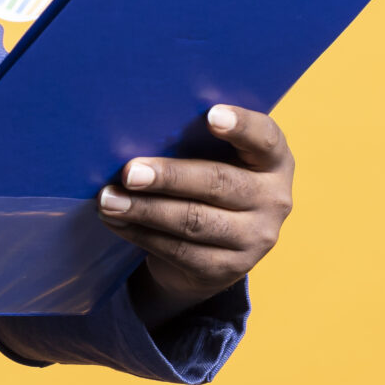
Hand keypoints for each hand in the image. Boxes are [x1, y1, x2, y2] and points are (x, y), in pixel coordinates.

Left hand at [101, 104, 295, 320]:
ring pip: (194, 221)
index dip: (241, 125)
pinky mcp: (227, 269)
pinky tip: (116, 221)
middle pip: (219, 182)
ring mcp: (254, 239)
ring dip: (145, 209)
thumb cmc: (207, 184)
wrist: (215, 249)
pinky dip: (141, 234)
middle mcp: (273, 200)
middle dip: (169, 177)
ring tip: (109, 199)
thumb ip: (193, 142)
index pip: (266, 138)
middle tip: (129, 172)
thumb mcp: (213, 159)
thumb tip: (136, 131)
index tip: (211, 115)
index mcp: (274, 161)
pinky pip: (178, 250)